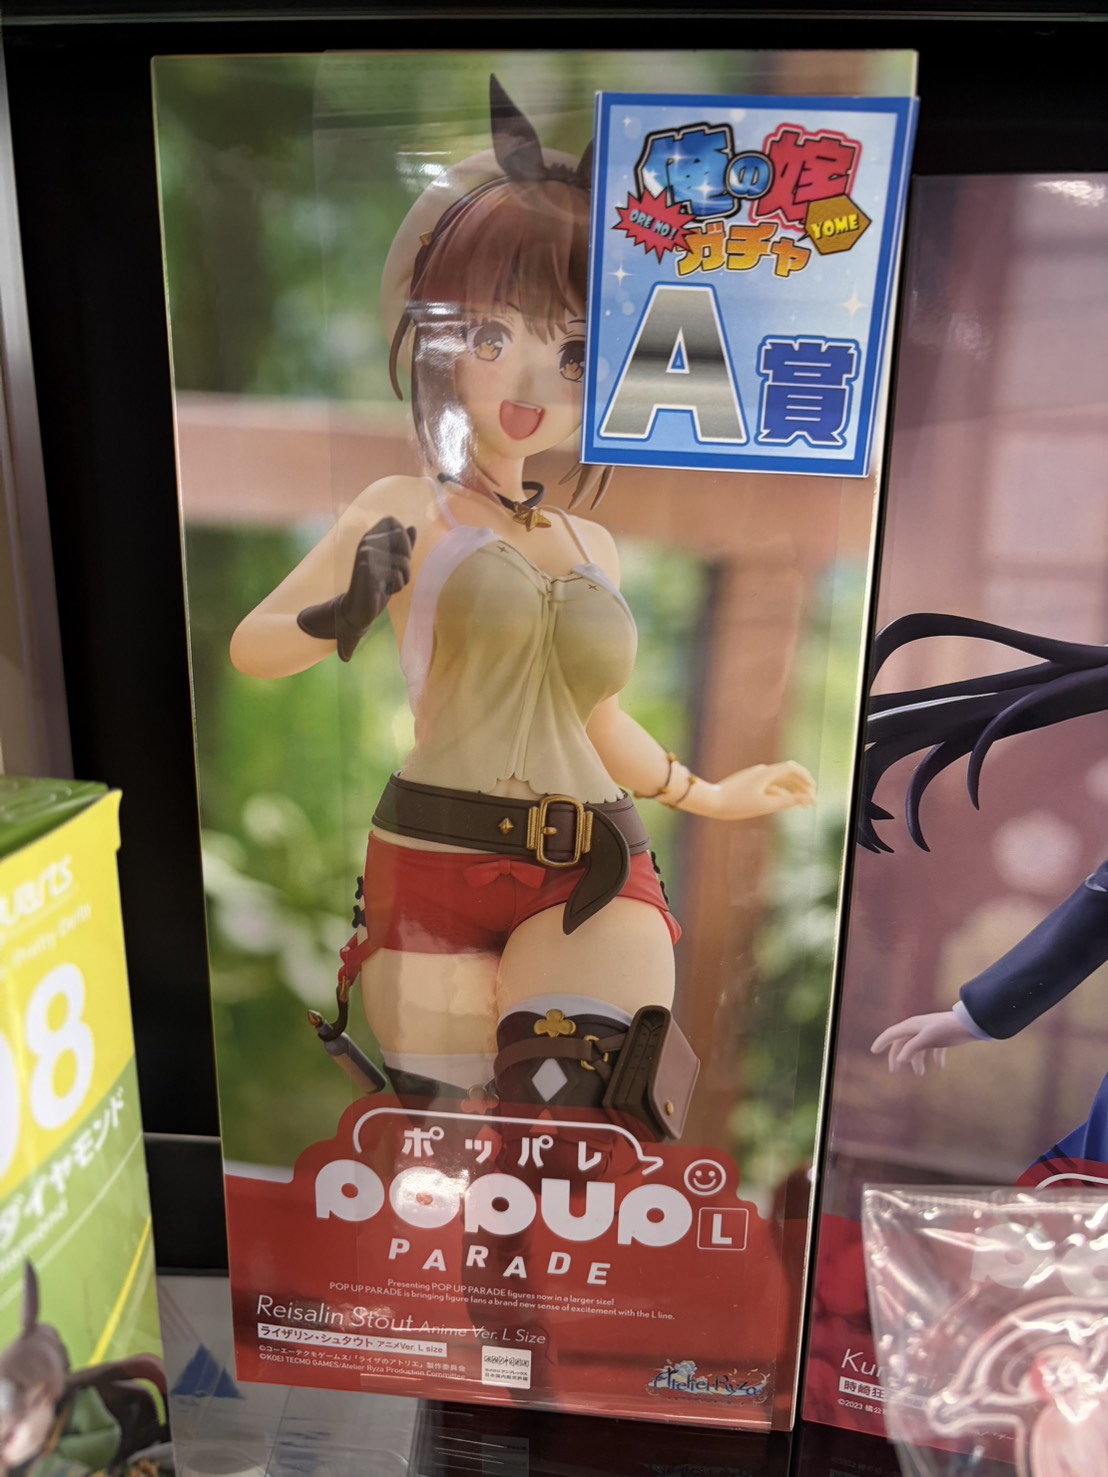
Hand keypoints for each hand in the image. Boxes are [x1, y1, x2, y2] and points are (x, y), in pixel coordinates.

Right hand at [298, 517, 415, 660]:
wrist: (358, 607)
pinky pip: (396, 575)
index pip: (392, 521)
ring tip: (390, 583)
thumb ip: (402, 546)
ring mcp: (366, 556)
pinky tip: (385, 590)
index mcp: (370, 537)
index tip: (400, 554)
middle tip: (397, 572)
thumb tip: (412, 528)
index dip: (403, 537)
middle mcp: (366, 542)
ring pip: (403, 560)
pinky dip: (397, 586)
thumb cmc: (378, 584)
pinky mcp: (369, 572)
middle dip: (406, 558)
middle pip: (401, 536)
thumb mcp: (392, 563)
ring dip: (403, 577)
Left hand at [712, 760, 815, 819]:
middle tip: (812, 799)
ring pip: (779, 781)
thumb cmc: (736, 804)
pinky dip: (781, 793)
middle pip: (787, 774)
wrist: (711, 802)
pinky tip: (786, 803)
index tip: (814, 789)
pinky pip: (769, 787)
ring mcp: (755, 777)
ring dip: (792, 790)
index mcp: (767, 773)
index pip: (792, 768)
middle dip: (802, 786)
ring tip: (803, 803)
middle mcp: (762, 772)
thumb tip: (805, 799)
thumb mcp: (765, 805)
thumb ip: (787, 801)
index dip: (806, 777)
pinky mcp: (749, 784)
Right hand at [870, 1011, 977, 1074]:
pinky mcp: (942, 1037)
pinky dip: (935, 1058)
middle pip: (903, 1043)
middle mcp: (918, 1028)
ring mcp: (930, 1032)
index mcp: (912, 1026)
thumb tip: (898, 1059)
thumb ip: (912, 1048)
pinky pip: (934, 1049)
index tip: (874, 1051)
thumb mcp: (927, 1038)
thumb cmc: (947, 1029)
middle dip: (898, 1057)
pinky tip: (940, 1066)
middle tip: (894, 1071)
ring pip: (918, 1048)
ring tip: (920, 1074)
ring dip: (917, 1061)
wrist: (970, 1023)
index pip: (892, 1034)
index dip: (882, 1041)